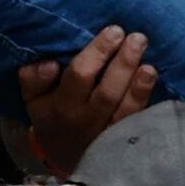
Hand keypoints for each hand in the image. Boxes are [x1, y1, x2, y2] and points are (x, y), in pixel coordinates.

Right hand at [15, 28, 154, 172]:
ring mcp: (107, 129)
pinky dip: (145, 96)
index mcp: (61, 105)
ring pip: (125, 105)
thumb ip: (32, 78)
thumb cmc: (51, 115)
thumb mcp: (33, 98)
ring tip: (146, 54)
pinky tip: (152, 75)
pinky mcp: (125, 136)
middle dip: (122, 62)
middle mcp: (85, 118)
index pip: (79, 76)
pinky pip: (137, 117)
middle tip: (135, 36)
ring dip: (138, 79)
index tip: (113, 31)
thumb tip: (48, 64)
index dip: (97, 53)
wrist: (65, 154)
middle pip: (107, 90)